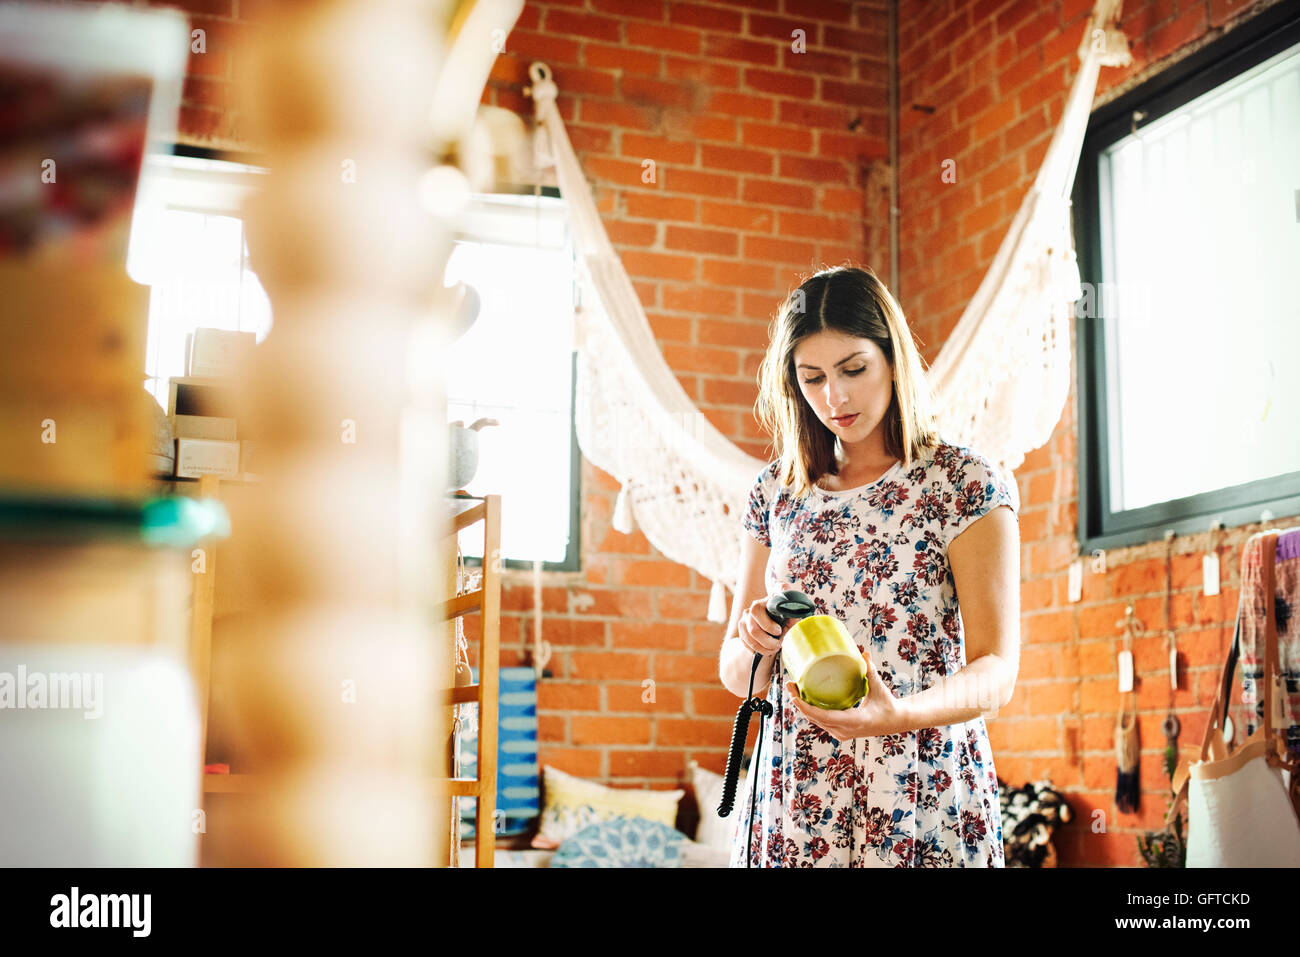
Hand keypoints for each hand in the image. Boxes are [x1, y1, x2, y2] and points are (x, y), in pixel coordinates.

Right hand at [736, 582, 796, 658]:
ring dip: (763, 648)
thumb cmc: (781, 618)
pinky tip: (766, 649)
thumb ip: (791, 615)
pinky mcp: (741, 632)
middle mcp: (748, 611)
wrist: (771, 622)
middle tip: (778, 644)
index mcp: (761, 603)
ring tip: (774, 649)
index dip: (768, 624)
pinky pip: (746, 644)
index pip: (756, 611)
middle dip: (768, 642)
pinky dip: (757, 650)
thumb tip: (793, 617)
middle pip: (753, 630)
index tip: (779, 632)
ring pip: (750, 640)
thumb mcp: (788, 616)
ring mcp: (743, 622)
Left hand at [786, 649, 907, 739]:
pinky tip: (804, 699)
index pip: (823, 717)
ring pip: (816, 721)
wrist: (896, 722)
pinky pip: (821, 722)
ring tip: (793, 688)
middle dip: (799, 702)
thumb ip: (870, 670)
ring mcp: (841, 733)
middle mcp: (844, 730)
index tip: (794, 696)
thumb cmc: (888, 705)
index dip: (806, 708)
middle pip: (814, 718)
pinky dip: (811, 711)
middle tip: (790, 684)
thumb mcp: (879, 688)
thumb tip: (863, 652)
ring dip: (803, 706)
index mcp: (854, 721)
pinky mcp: (840, 732)